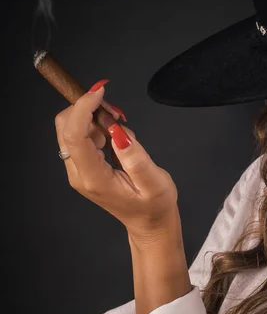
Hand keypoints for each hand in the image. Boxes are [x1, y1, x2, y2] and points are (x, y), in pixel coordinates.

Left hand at [54, 83, 178, 241]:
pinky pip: (79, 135)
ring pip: (70, 128)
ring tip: (119, 125)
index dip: (83, 107)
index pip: (75, 136)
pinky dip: (94, 125)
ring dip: (91, 116)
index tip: (100, 91)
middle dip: (86, 108)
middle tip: (115, 112)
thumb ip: (136, 158)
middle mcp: (79, 174)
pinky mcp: (82, 165)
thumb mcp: (155, 182)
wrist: (148, 222)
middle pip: (65, 128)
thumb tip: (118, 132)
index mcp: (95, 179)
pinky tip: (114, 134)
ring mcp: (78, 170)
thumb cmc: (154, 205)